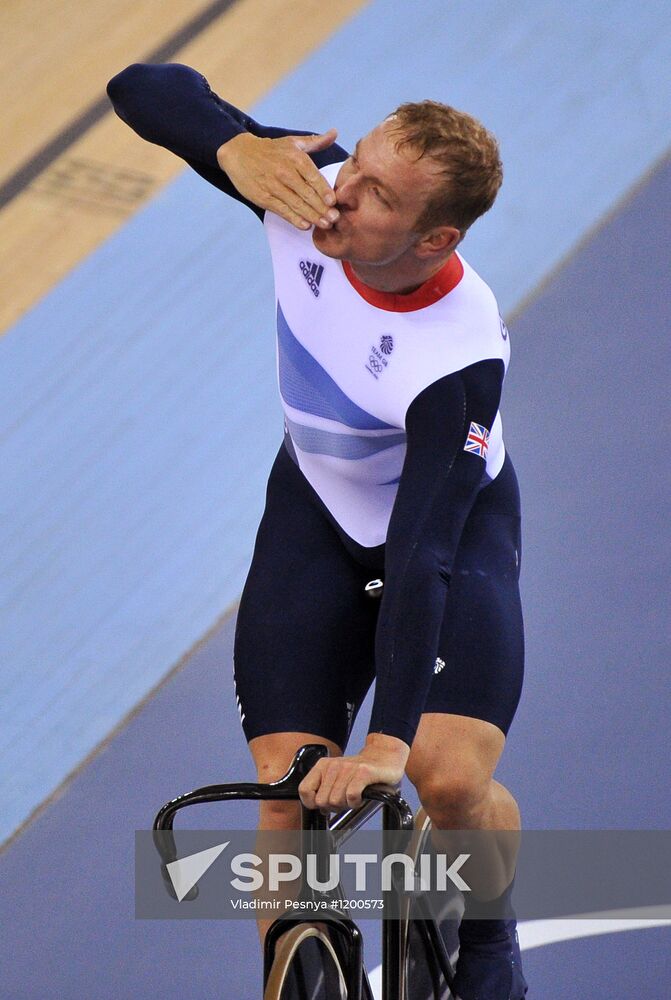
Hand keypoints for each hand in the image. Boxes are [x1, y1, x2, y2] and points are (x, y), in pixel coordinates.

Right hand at [216, 129, 340, 230]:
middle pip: (307, 193)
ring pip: (296, 204)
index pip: (313, 177)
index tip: (334, 202)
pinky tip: (305, 226)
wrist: (238, 153)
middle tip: (335, 218)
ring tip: (325, 224)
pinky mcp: (263, 197)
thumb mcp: (292, 142)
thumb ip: (315, 141)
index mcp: (295, 158)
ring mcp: (273, 186)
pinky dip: (294, 219)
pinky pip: (282, 210)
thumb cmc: (270, 150)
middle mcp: (285, 172)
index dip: (324, 190)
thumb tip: (335, 133)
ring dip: (312, 216)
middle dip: (322, 208)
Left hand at [298, 734, 409, 811]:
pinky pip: (351, 796)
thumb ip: (325, 791)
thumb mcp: (337, 777)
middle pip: (322, 801)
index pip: (304, 790)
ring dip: (347, 805)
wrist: (385, 756)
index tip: (323, 805)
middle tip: (344, 800)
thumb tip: (320, 809)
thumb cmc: (360, 771)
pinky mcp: (363, 772)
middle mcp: (333, 765)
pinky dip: (356, 802)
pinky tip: (361, 797)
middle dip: (333, 807)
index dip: (312, 803)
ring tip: (354, 796)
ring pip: (336, 801)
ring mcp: (348, 768)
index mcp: (323, 766)